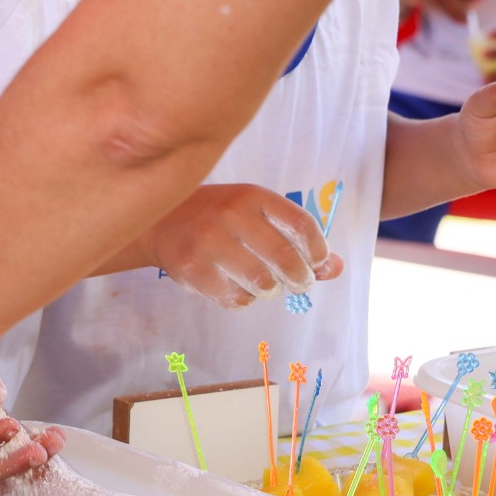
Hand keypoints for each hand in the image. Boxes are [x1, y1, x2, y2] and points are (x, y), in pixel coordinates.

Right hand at [142, 184, 340, 308]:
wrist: (158, 222)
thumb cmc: (218, 218)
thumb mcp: (256, 214)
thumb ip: (296, 237)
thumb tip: (336, 268)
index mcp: (251, 196)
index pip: (302, 226)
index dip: (318, 251)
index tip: (316, 262)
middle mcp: (229, 214)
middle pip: (286, 260)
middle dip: (300, 279)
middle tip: (297, 283)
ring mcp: (208, 242)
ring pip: (263, 283)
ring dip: (271, 290)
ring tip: (264, 284)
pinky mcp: (192, 269)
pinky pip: (236, 298)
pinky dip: (244, 299)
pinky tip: (235, 286)